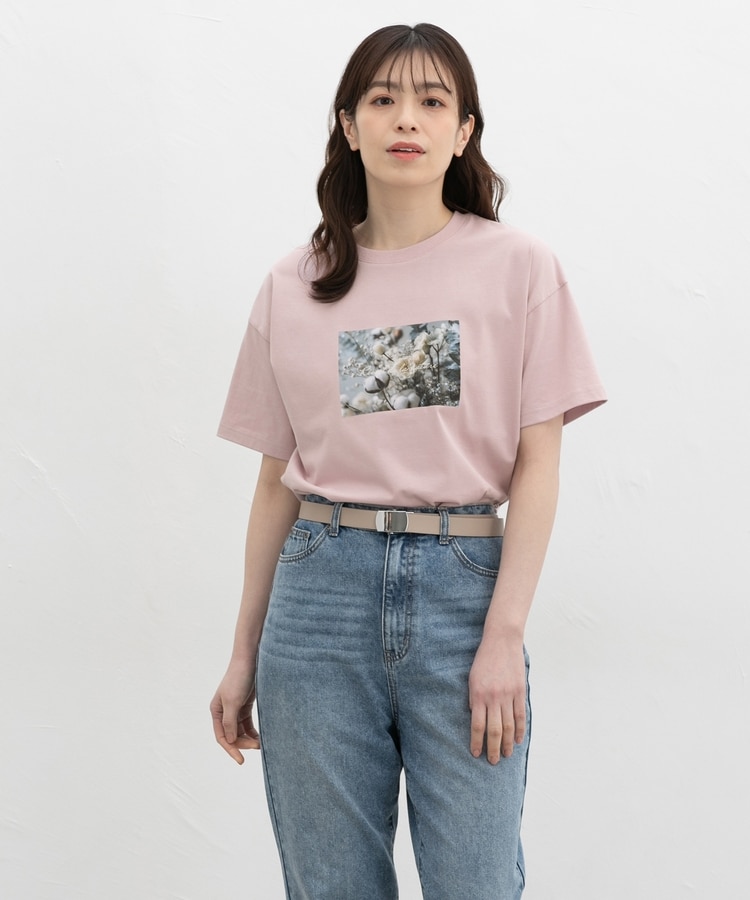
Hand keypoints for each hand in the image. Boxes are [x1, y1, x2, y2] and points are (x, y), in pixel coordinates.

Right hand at [210, 661, 259, 764]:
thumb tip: (230, 741)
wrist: (250, 659)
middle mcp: (223, 711)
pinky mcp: (245, 705)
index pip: (222, 737)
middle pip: (232, 735)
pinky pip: (248, 724)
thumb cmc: (239, 678)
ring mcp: (235, 709)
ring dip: (249, 739)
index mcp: (216, 711)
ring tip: (261, 744)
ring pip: (240, 731)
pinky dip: (253, 731)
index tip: (241, 761)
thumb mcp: (233, 701)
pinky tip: (261, 738)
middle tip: (257, 747)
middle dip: (243, 743)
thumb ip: (230, 722)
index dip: (231, 750)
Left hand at [468, 636, 526, 764]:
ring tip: (506, 755)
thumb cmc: (484, 659)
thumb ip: (474, 698)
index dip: (477, 742)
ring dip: (507, 744)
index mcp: (478, 695)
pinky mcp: (519, 692)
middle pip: (494, 730)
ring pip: (509, 726)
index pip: (477, 725)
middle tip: (493, 762)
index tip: (476, 754)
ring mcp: (508, 695)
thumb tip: (475, 716)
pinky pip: (520, 716)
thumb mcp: (472, 678)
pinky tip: (517, 741)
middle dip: (493, 749)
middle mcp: (494, 698)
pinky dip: (520, 730)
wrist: (501, 641)